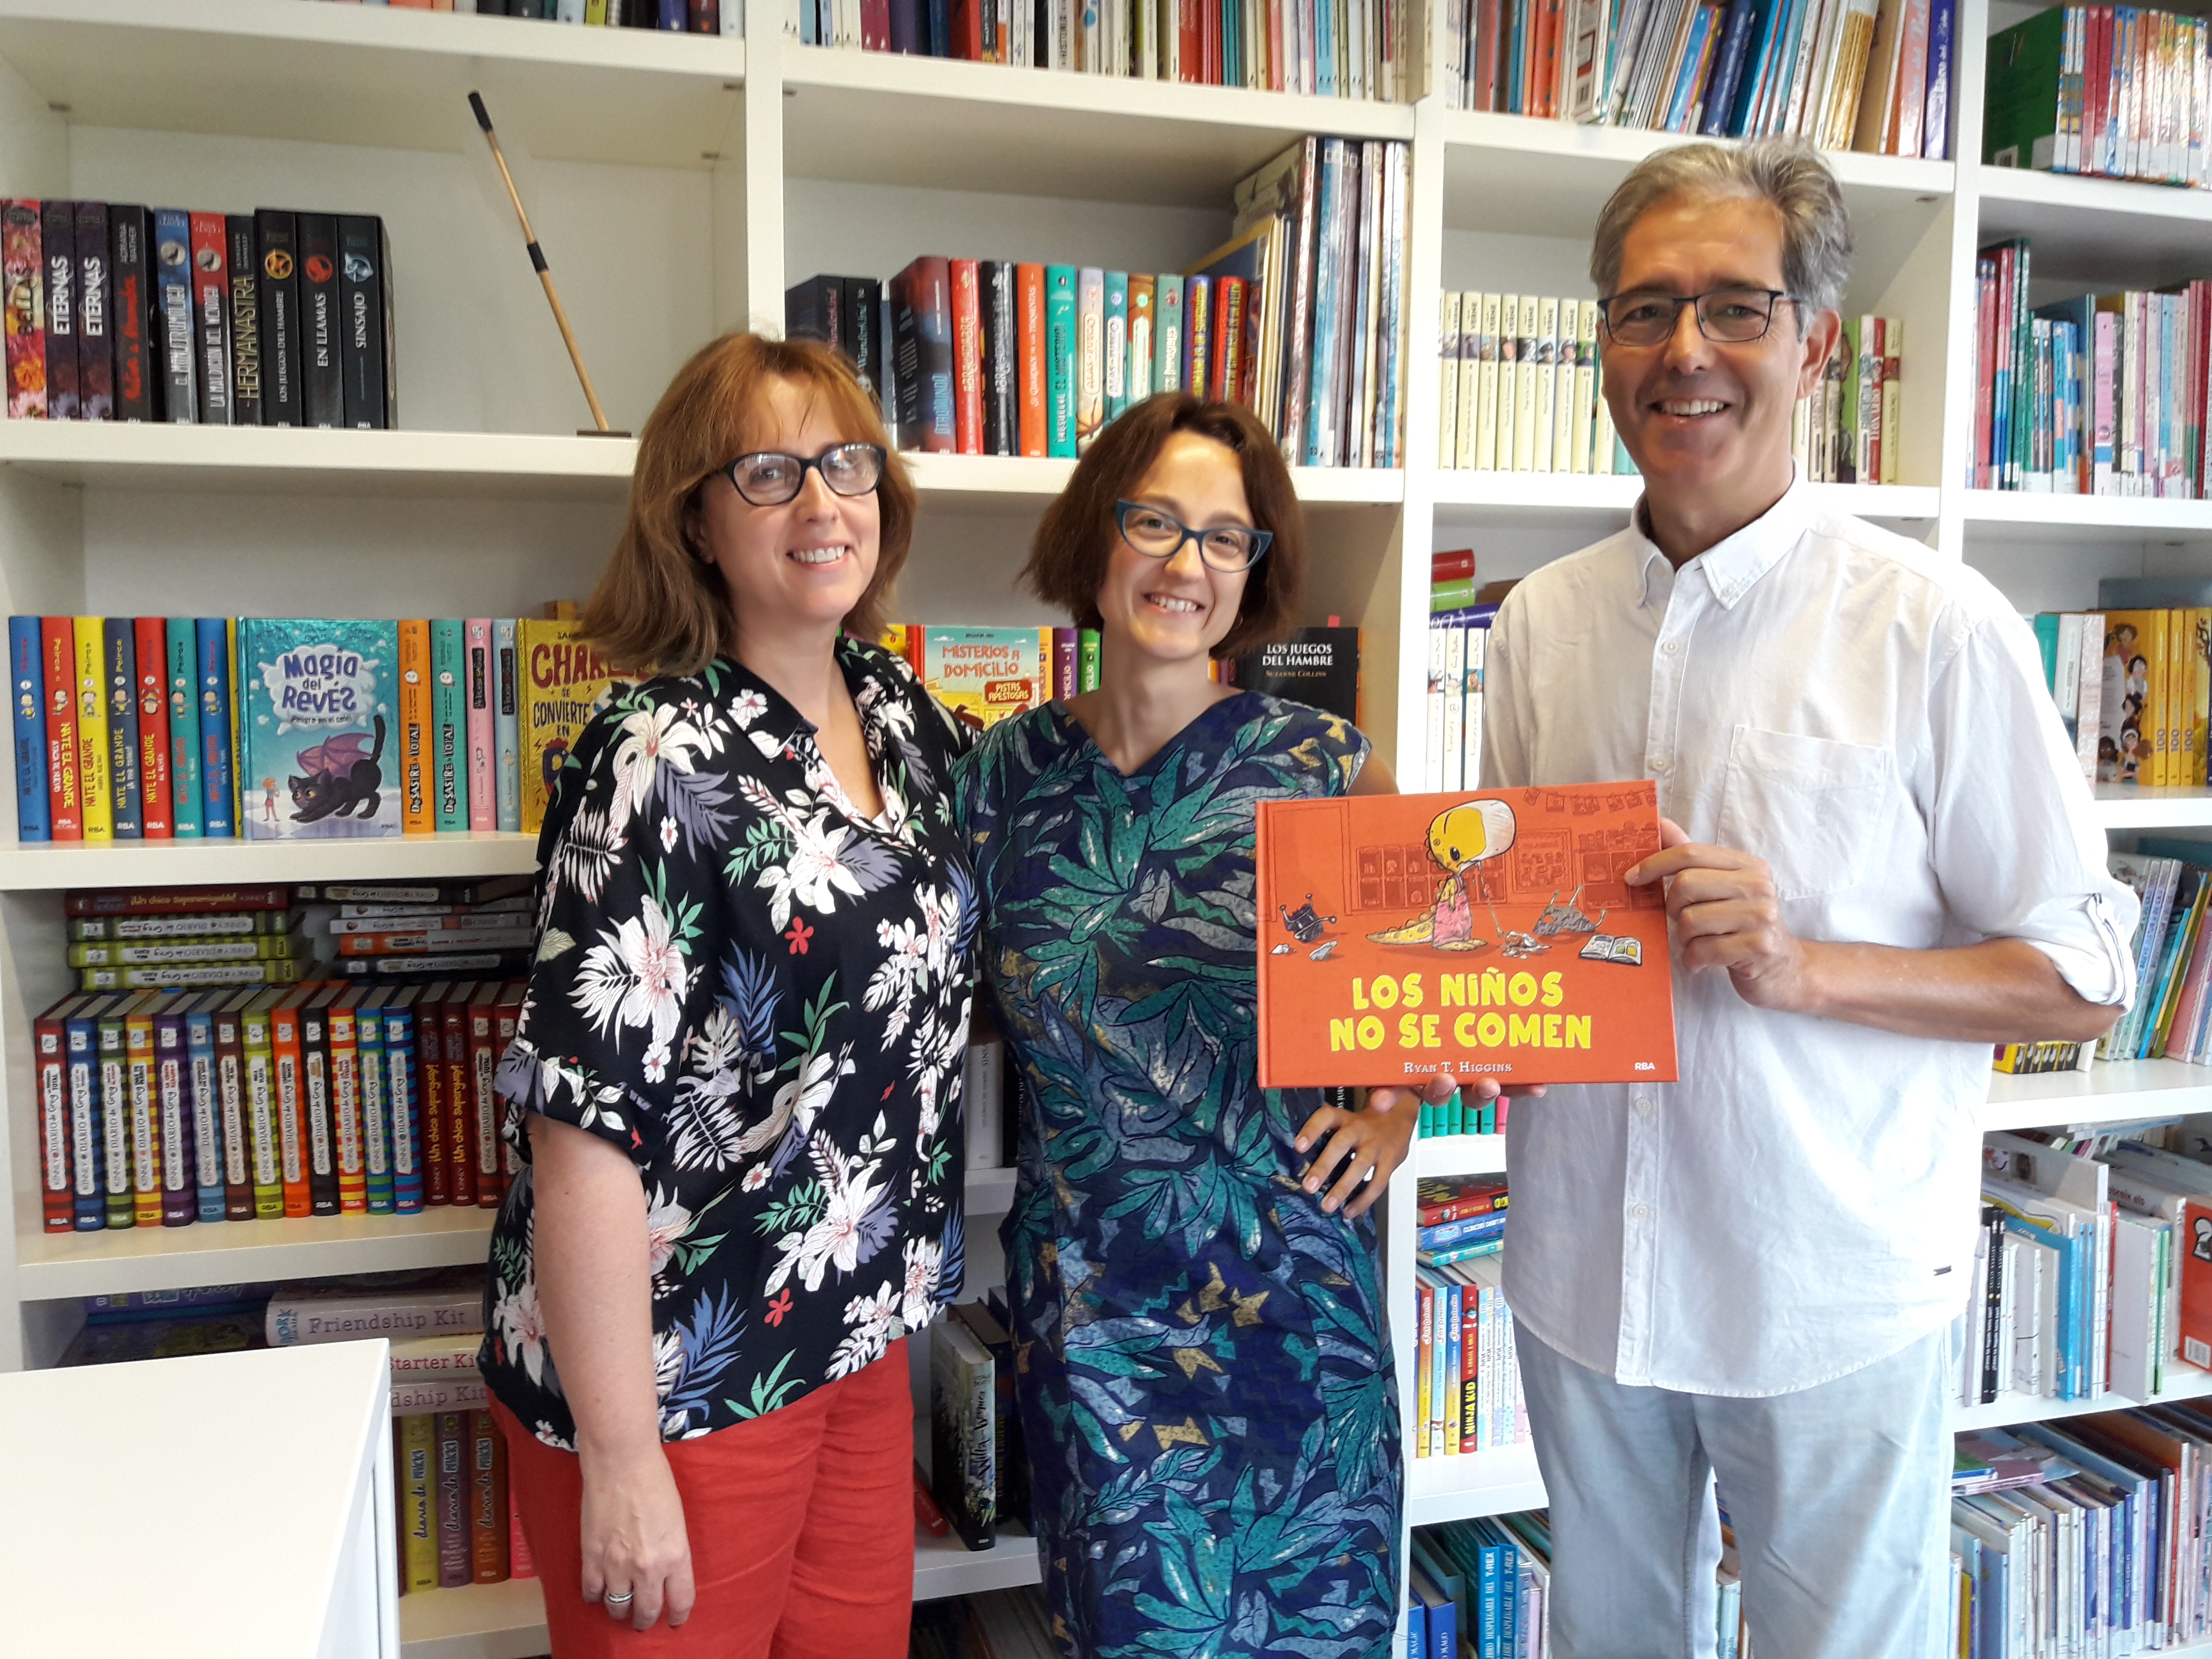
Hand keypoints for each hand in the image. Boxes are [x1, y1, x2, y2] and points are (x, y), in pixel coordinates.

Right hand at [578, 1440, 695, 1631]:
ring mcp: (617, 1564)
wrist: (621, 1461)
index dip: (677, 1616)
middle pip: (646, 1610)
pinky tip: (598, 1593)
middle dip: (645, 1620)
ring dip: (619, 1610)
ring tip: (620, 1608)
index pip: (681, 1601)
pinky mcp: (592, 1557)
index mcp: (676, 1555)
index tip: (674, 1620)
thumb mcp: (677, 1520)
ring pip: (617, 1606)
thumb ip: (672, 1550)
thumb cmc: (654, 1481)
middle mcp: (648, 1566)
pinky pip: (592, 1591)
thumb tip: (665, 1572)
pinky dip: (595, 1596)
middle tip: (643, 1620)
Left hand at [1295, 1074, 1453, 1218]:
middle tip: (1309, 1186)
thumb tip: (1300, 1157)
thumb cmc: (1365, 1123)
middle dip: (1324, 1166)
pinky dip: (1363, 1200)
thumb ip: (1328, 1134)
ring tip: (1328, 1205)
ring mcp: (1376, 1146)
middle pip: (1340, 1144)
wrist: (1399, 1116)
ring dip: (1343, 1188)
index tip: (1298, 1146)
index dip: (1311, 1130)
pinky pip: (1377, 1183)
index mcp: (1345, 1118)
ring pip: (1359, 1167)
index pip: (1326, 1118)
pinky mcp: (1390, 1162)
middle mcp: (1360, 1129)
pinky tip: (1349, 1211)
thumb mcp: (1347, 1119)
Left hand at [1627, 816, 1814, 1012]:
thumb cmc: (1742, 926)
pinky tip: (1702, 961)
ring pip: (1689, 920)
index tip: (1632, 879)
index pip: (1690, 853)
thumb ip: (1692, 858)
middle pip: (1685, 885)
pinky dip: (1693, 959)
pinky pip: (1702, 950)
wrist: (1784, 968)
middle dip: (1672, 908)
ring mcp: (1761, 916)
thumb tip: (1660, 824)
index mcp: (1748, 865)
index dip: (1654, 864)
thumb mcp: (1722, 888)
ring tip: (1697, 943)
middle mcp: (1758, 886)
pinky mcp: (1759, 947)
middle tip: (1680, 922)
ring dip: (1684, 938)